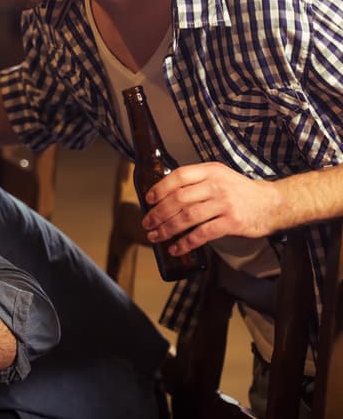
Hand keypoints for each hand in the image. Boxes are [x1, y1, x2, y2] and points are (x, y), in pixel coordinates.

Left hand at [141, 162, 282, 255]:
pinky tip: (175, 248)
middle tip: (147, 223)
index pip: (179, 176)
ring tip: (155, 236)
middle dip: (158, 213)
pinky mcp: (232, 222)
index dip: (160, 188)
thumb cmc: (240, 191)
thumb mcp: (219, 176)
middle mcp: (216, 185)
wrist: (273, 203)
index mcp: (210, 171)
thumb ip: (197, 181)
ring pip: (187, 217)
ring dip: (167, 229)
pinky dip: (186, 243)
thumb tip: (164, 196)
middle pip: (179, 199)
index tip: (148, 200)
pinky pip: (202, 234)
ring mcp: (224, 204)